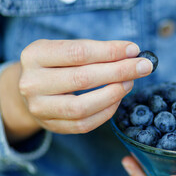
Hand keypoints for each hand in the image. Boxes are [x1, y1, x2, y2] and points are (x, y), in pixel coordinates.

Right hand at [0, 39, 152, 143]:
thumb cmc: (57, 65)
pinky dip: (106, 112)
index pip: (79, 52)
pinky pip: (84, 124)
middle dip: (119, 71)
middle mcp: (32, 82)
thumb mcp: (66, 50)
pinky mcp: (51, 125)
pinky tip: (118, 99)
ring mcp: (39, 108)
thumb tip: (132, 54)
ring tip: (130, 82)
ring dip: (114, 94)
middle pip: (83, 78)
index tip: (134, 50)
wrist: (31, 90)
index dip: (110, 51)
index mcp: (35, 55)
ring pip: (82, 106)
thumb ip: (96, 51)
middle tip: (143, 67)